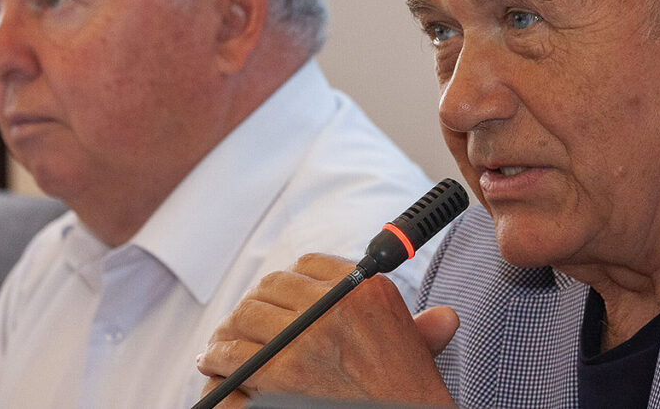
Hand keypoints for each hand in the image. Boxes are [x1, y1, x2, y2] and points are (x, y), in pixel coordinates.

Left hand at [197, 253, 456, 405]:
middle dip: (252, 303)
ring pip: (247, 316)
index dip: (287, 280)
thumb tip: (444, 318)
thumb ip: (421, 327)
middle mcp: (336, 306)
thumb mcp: (418, 351)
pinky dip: (218, 357)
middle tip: (240, 319)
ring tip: (220, 342)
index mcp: (366, 291)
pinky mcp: (281, 374)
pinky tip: (214, 363)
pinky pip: (234, 354)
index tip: (277, 295)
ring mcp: (306, 339)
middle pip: (273, 287)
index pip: (309, 266)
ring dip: (228, 329)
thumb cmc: (408, 393)